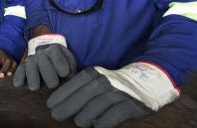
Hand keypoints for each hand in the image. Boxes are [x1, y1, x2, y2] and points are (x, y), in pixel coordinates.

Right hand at [13, 34, 75, 90]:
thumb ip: (71, 68)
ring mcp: (31, 59)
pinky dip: (18, 77)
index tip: (65, 74)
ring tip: (35, 88)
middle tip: (53, 85)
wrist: (49, 57)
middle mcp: (41, 52)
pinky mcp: (24, 68)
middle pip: (42, 60)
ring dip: (32, 77)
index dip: (60, 64)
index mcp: (54, 49)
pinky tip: (19, 85)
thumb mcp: (70, 63)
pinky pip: (19, 71)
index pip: (55, 54)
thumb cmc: (63, 65)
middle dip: (47, 73)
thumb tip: (69, 75)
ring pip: (29, 65)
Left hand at [47, 63, 178, 127]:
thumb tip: (60, 103)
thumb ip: (81, 88)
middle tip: (56, 116)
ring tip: (78, 122)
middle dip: (66, 107)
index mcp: (94, 74)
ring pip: (95, 108)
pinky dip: (102, 123)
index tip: (49, 105)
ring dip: (84, 117)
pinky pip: (111, 118)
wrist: (147, 83)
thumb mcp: (97, 80)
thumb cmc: (113, 85)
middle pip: (81, 97)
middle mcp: (105, 82)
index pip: (73, 85)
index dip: (60, 95)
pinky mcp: (130, 106)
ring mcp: (118, 93)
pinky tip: (96, 127)